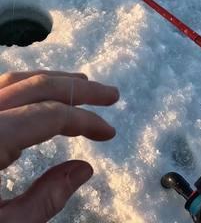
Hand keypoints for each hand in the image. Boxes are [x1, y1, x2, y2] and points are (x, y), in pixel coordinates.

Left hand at [0, 70, 118, 221]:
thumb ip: (44, 200)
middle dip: (78, 89)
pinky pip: (1, 89)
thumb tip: (84, 168)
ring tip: (82, 85)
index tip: (109, 131)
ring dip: (53, 80)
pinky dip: (28, 87)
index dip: (85, 120)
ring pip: (16, 80)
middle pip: (36, 86)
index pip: (50, 116)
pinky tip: (42, 95)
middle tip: (110, 94)